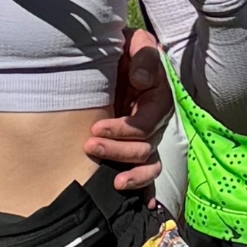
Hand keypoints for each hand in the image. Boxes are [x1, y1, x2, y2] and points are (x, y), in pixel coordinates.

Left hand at [84, 28, 171, 195]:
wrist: (115, 51)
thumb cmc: (123, 46)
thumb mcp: (134, 41)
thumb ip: (142, 55)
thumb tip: (142, 81)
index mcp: (157, 96)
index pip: (145, 122)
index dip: (123, 129)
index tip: (95, 128)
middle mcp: (155, 119)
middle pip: (145, 146)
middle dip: (118, 151)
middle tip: (90, 146)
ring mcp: (148, 133)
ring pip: (148, 161)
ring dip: (130, 172)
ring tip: (110, 181)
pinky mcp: (138, 142)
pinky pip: (149, 169)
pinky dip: (148, 187)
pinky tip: (146, 204)